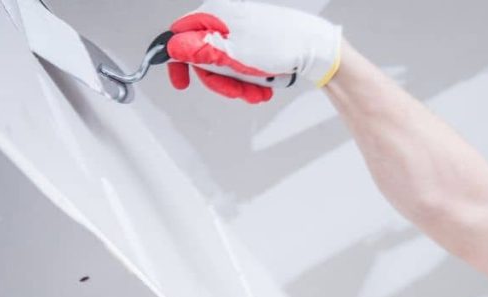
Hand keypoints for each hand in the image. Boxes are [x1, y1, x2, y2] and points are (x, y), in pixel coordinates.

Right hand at [166, 0, 341, 103]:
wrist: (316, 48)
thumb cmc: (280, 45)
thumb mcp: (231, 53)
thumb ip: (198, 51)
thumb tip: (171, 48)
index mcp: (216, 13)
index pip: (181, 35)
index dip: (178, 61)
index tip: (182, 82)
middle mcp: (227, 18)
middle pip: (205, 56)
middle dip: (221, 80)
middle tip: (236, 92)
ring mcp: (242, 30)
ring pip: (225, 64)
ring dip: (239, 84)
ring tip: (257, 92)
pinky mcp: (255, 41)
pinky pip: (242, 64)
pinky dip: (251, 79)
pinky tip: (264, 85)